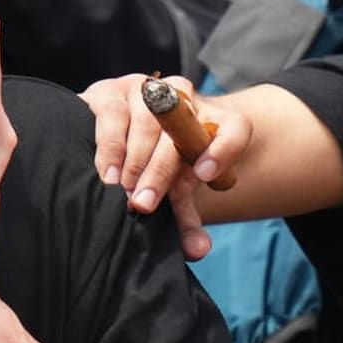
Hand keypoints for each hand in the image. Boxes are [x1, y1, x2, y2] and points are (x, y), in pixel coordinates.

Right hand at [78, 74, 252, 258]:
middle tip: (143, 204)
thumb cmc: (155, 167)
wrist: (118, 137)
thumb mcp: (175, 192)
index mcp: (212, 123)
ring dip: (134, 162)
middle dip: (160, 173)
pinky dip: (111, 149)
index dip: (224, 149)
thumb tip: (198, 250)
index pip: (235, 128)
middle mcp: (184, 101)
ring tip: (122, 191)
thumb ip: (186, 220)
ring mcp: (147, 92)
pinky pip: (114, 117)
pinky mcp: (112, 91)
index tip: (205, 175)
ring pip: (147, 124)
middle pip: (180, 134)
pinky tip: (107, 173)